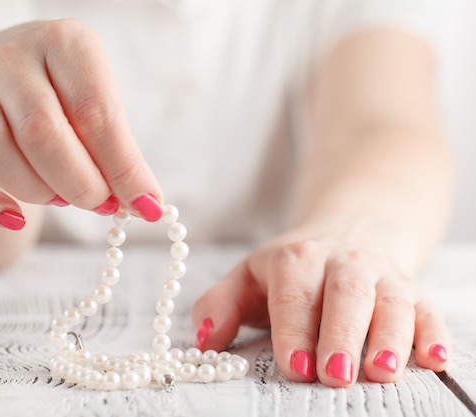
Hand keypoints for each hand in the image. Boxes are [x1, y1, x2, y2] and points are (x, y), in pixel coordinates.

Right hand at [0, 19, 162, 230]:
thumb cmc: (61, 91)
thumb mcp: (97, 100)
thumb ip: (118, 148)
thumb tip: (146, 203)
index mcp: (63, 43)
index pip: (95, 111)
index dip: (122, 166)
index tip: (146, 205)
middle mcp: (9, 58)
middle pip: (42, 132)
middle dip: (80, 183)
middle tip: (101, 204)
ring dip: (35, 191)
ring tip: (62, 198)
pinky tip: (15, 219)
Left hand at [192, 228, 450, 386]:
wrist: (346, 233)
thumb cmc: (290, 270)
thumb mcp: (247, 278)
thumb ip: (218, 306)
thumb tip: (204, 343)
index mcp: (295, 259)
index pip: (294, 295)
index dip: (294, 331)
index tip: (295, 368)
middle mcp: (342, 262)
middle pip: (345, 294)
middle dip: (341, 336)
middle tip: (335, 377)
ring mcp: (381, 275)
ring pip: (390, 301)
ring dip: (389, 336)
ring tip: (382, 372)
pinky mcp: (412, 290)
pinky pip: (427, 308)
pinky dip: (433, 333)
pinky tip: (434, 360)